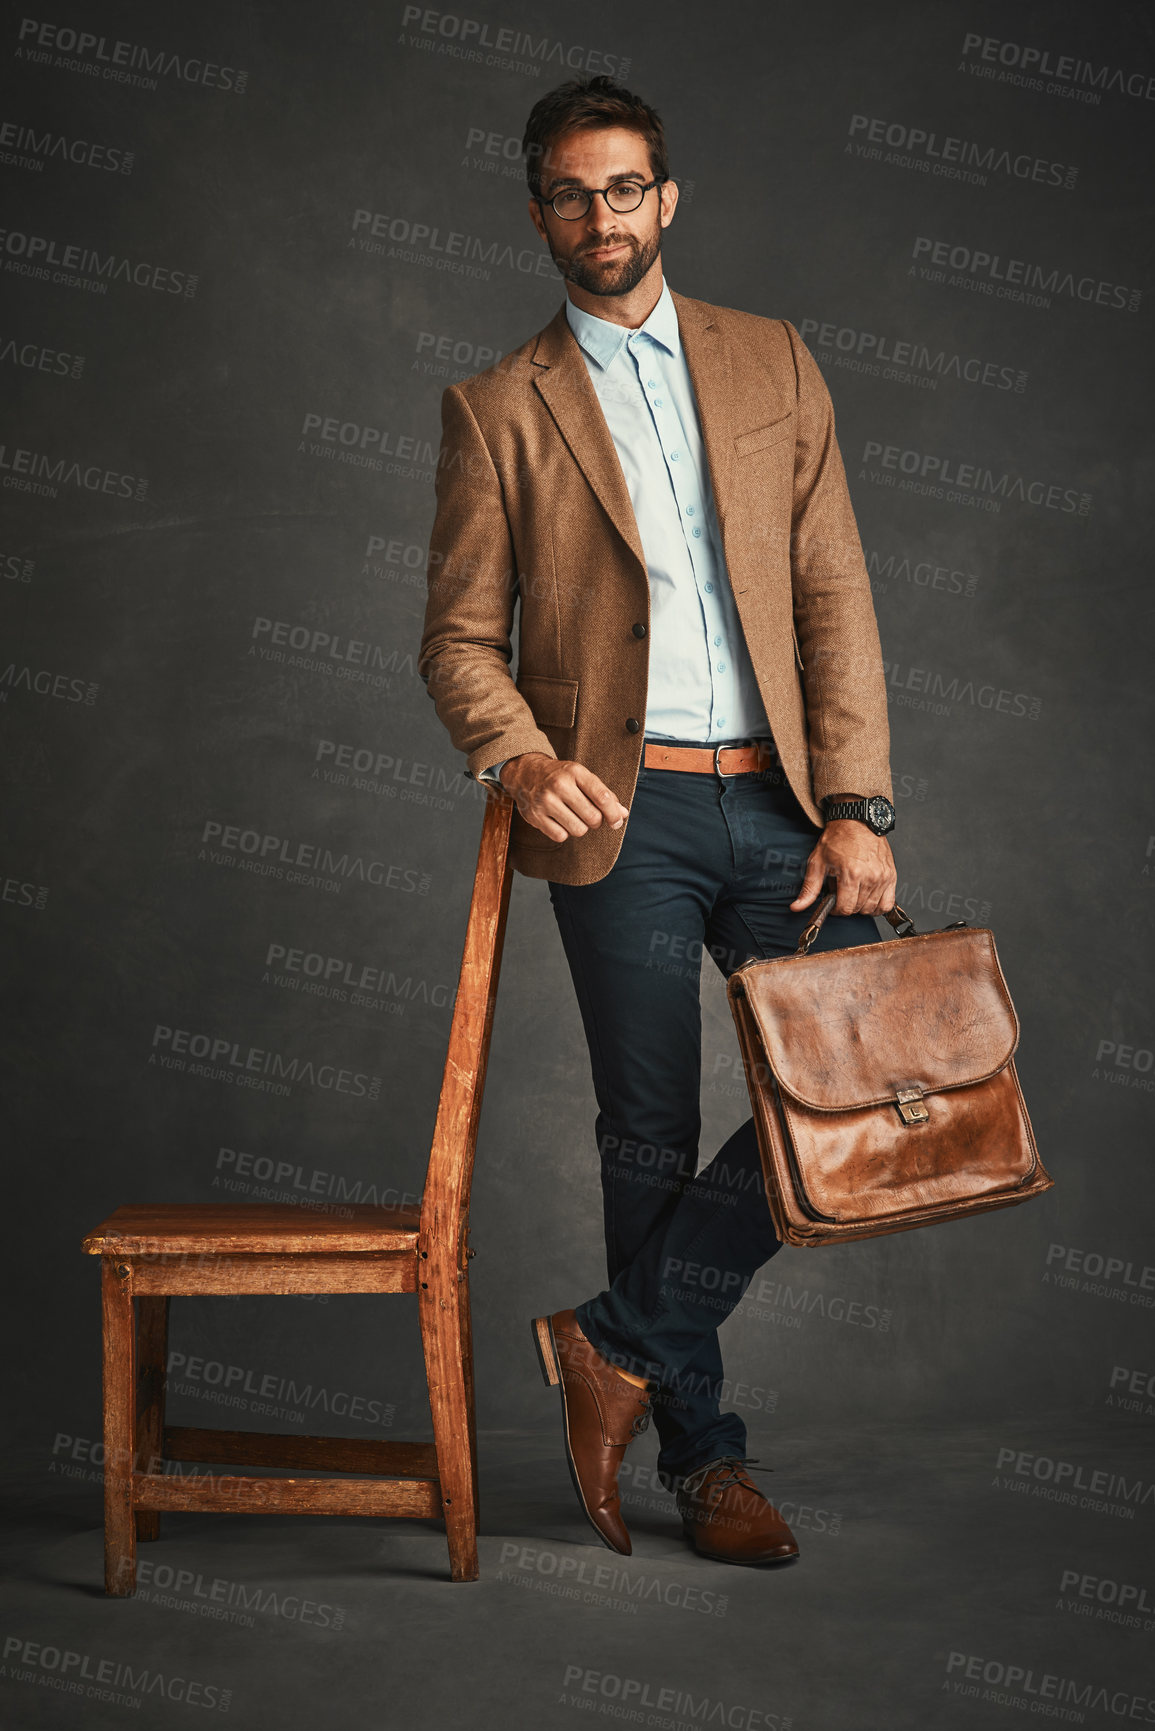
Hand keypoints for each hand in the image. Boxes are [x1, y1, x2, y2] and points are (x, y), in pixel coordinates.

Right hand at [500, 753, 629, 842]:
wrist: (526, 773)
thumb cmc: (560, 777)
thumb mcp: (582, 777)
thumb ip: (603, 794)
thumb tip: (623, 814)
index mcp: (574, 772)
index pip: (602, 797)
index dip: (614, 813)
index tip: (617, 821)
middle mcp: (559, 785)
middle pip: (592, 817)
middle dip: (596, 821)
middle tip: (590, 816)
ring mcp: (545, 801)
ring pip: (578, 830)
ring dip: (581, 828)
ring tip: (574, 817)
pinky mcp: (535, 816)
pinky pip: (560, 836)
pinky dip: (564, 833)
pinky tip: (560, 821)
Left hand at [790, 821, 896, 916]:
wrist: (857, 821)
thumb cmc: (838, 839)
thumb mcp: (817, 862)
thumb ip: (809, 888)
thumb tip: (797, 906)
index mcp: (851, 874)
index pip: (845, 908)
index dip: (836, 910)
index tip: (833, 903)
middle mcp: (870, 877)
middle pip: (858, 909)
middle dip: (847, 906)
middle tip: (842, 892)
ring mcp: (882, 877)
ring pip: (872, 908)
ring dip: (861, 906)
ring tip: (854, 891)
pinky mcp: (891, 875)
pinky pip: (888, 903)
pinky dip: (878, 906)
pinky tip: (869, 899)